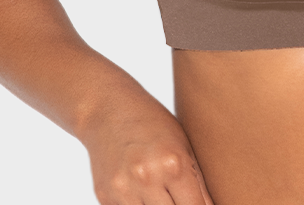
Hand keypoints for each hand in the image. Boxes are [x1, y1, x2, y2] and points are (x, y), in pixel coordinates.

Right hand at [82, 102, 214, 204]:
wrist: (108, 108)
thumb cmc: (154, 122)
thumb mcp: (183, 144)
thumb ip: (198, 181)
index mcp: (174, 163)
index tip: (197, 201)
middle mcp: (148, 178)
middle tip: (179, 194)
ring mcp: (124, 190)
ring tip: (161, 191)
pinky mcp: (105, 196)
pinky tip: (141, 190)